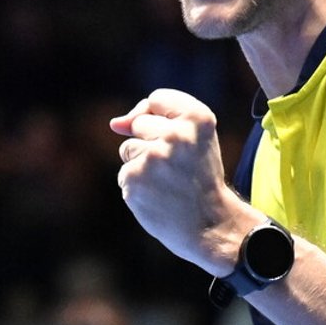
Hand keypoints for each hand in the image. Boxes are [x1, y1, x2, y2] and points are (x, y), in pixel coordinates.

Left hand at [111, 89, 253, 275]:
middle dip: (150, 143)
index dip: (158, 117)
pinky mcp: (135, 178)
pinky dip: (137, 187)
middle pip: (139, 123)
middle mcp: (176, 134)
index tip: (174, 140)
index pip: (156, 99)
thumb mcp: (194, 139)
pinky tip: (158, 197)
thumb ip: (156, 119)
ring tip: (167, 183)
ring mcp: (154, 157)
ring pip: (128, 149)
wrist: (211, 225)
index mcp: (198, 118)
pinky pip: (124, 174)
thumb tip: (114, 124)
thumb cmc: (200, 179)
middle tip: (176, 168)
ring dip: (141, 165)